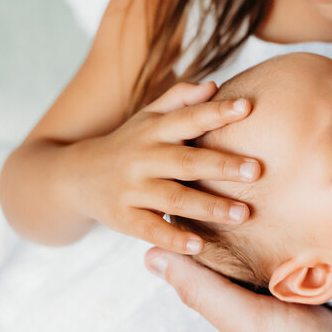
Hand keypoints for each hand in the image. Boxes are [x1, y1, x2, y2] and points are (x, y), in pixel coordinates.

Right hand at [74, 82, 259, 252]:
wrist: (74, 177)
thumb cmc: (127, 144)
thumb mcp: (147, 117)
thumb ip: (179, 100)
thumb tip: (213, 85)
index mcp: (153, 130)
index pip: (188, 118)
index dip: (216, 112)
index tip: (247, 108)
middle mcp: (142, 158)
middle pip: (186, 161)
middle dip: (222, 166)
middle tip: (256, 170)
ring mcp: (131, 190)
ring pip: (174, 199)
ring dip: (209, 207)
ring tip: (244, 214)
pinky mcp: (123, 219)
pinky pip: (151, 230)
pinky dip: (174, 239)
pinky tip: (200, 246)